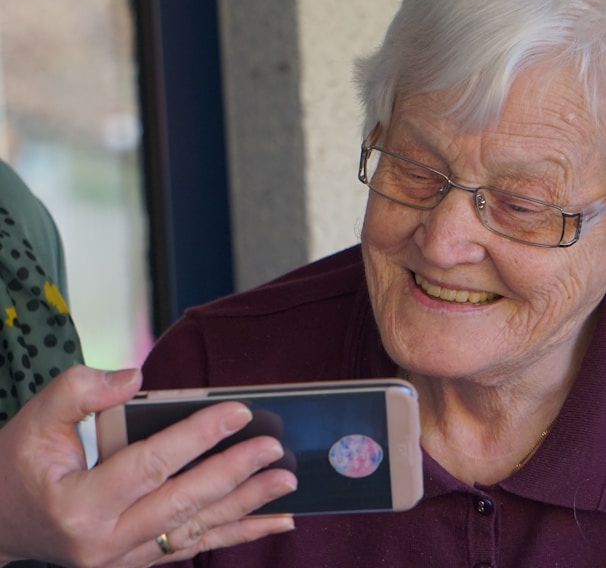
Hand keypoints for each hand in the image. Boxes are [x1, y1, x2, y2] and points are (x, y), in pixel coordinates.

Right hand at [0, 365, 296, 566]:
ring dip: (246, 506)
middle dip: (234, 472)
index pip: (152, 463)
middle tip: (274, 448)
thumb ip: (83, 389)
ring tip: (285, 484)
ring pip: (196, 529)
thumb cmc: (20, 465)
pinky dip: (235, 534)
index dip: (198, 434)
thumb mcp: (38, 417)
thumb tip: (135, 377)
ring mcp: (124, 558)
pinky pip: (193, 546)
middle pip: (184, 501)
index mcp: (81, 502)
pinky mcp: (137, 560)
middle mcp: (105, 540)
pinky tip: (270, 522)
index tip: (238, 411)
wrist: (1, 522)